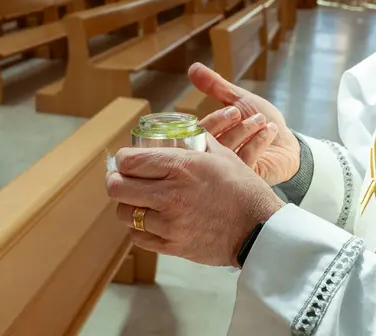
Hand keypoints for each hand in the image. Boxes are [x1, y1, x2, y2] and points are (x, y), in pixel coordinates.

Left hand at [106, 135, 283, 267]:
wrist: (259, 229)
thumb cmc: (243, 189)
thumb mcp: (222, 155)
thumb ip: (197, 141)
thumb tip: (183, 130)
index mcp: (181, 166)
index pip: (128, 161)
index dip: (121, 160)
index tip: (125, 161)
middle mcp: (170, 194)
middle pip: (117, 188)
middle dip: (115, 181)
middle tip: (121, 180)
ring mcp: (170, 223)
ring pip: (124, 214)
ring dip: (127, 205)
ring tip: (137, 201)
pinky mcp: (172, 245)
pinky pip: (138, 237)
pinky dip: (139, 228)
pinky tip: (149, 220)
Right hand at [190, 63, 300, 185]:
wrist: (287, 144)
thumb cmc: (262, 122)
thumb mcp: (239, 100)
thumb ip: (216, 86)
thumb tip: (193, 67)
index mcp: (209, 138)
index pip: (198, 132)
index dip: (213, 119)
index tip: (232, 109)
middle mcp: (214, 157)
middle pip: (207, 144)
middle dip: (226, 125)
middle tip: (240, 113)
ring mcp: (228, 170)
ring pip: (226, 152)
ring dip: (245, 131)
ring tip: (261, 121)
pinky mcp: (245, 177)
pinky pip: (245, 161)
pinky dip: (258, 142)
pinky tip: (269, 131)